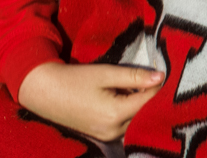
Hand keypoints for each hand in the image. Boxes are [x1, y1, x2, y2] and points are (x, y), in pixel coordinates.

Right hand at [18, 61, 163, 141]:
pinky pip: (124, 125)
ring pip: (136, 120)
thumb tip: (161, 77)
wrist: (45, 92)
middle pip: (144, 113)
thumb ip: (135, 77)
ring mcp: (107, 136)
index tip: (161, 71)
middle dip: (150, 96)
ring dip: (139, 105)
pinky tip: (124, 98)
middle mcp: (113, 131)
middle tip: (151, 78)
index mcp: (116, 114)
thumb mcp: (106, 73)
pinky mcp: (101, 136)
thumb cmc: (75, 80)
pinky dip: (128, 112)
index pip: (149, 100)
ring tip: (135, 87)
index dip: (157, 85)